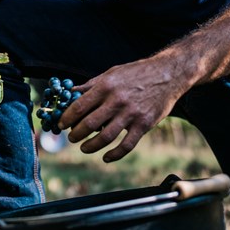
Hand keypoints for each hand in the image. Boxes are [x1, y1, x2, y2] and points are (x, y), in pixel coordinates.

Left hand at [57, 58, 187, 161]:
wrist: (168, 74)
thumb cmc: (136, 73)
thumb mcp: (111, 73)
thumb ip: (91, 85)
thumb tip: (71, 93)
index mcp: (106, 86)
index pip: (80, 106)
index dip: (67, 118)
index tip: (61, 125)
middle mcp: (117, 100)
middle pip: (89, 124)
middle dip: (76, 134)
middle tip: (71, 138)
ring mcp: (131, 114)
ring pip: (106, 137)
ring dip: (91, 146)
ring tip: (84, 147)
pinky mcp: (144, 124)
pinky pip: (126, 145)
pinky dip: (114, 154)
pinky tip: (106, 157)